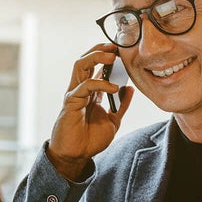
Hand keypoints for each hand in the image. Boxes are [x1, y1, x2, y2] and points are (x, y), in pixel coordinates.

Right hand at [47, 44, 133, 180]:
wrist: (77, 155)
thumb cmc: (90, 140)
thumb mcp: (113, 121)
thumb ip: (121, 105)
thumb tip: (130, 89)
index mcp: (91, 92)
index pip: (97, 66)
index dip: (108, 56)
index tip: (124, 50)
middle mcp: (81, 89)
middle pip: (86, 59)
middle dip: (101, 49)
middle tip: (117, 46)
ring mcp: (75, 94)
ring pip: (80, 65)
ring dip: (96, 57)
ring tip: (112, 56)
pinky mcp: (71, 102)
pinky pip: (84, 86)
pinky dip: (100, 84)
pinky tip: (114, 88)